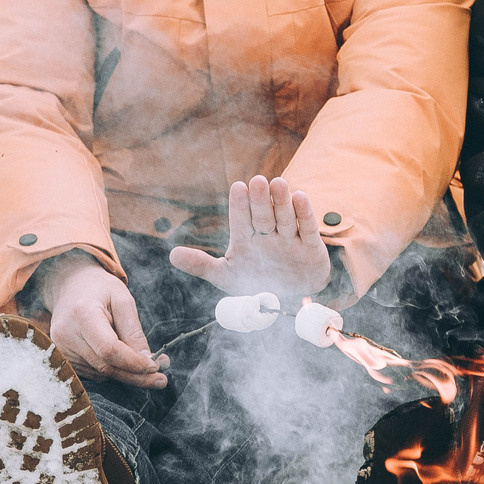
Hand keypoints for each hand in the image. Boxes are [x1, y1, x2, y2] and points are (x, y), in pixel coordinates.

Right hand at [38, 254, 166, 389]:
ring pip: (101, 373)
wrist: (70, 286)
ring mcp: (62, 348)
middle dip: (135, 375)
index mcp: (82, 315)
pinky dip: (111, 369)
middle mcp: (66, 335)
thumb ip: (134, 331)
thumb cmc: (100, 289)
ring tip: (143, 362)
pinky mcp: (63, 357)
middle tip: (160, 379)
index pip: (109, 349)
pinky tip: (120, 357)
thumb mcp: (122, 299)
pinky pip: (93, 372)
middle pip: (105, 366)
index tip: (155, 367)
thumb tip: (147, 360)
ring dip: (125, 373)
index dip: (133, 363)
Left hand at [169, 176, 331, 297]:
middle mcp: (268, 235)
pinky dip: (304, 214)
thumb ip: (201, 265)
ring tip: (279, 183)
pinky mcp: (311, 248)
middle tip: (257, 181)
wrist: (289, 302)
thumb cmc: (255, 282)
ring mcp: (290, 240)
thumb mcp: (226, 276)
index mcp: (246, 239)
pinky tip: (300, 196)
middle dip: (260, 201)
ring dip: (282, 202)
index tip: (237, 188)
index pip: (241, 220)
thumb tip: (172, 255)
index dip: (240, 206)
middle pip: (263, 216)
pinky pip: (308, 229)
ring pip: (285, 218)